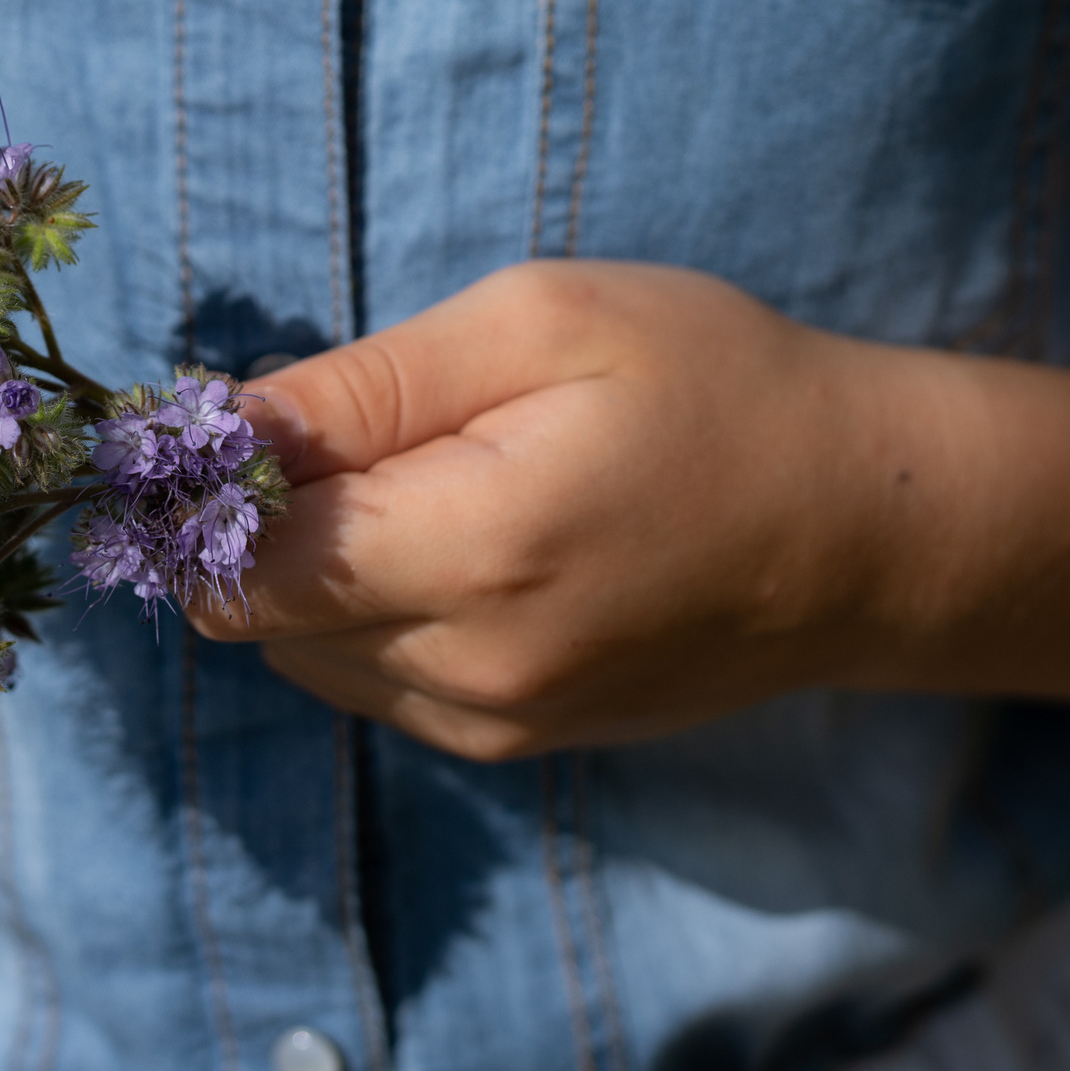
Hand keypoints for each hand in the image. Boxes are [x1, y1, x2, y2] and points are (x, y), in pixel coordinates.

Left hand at [192, 261, 954, 759]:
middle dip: (255, 526)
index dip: (204, 490)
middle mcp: (469, 671)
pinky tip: (456, 537)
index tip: (228, 418)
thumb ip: (361, 388)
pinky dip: (371, 613)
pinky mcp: (511, 745)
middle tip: (340, 426)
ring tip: (421, 476)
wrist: (865, 529)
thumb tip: (208, 430)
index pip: (238, 566)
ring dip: (316, 571)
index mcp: (474, 552)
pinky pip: (372, 683)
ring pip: (303, 658)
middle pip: (254, 619)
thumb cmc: (713, 385)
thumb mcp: (542, 325)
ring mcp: (491, 725)